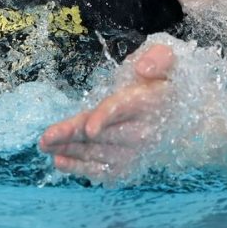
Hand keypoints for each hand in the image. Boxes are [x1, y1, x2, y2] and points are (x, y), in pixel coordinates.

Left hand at [39, 43, 175, 182]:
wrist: (182, 119)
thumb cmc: (162, 83)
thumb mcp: (168, 59)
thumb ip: (158, 57)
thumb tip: (143, 69)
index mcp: (150, 102)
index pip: (124, 110)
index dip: (105, 118)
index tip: (89, 129)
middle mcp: (144, 131)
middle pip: (104, 135)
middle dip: (73, 136)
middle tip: (45, 138)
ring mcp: (135, 152)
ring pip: (98, 153)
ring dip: (70, 150)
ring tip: (45, 146)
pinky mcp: (127, 166)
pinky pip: (102, 169)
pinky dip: (80, 167)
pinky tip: (60, 161)